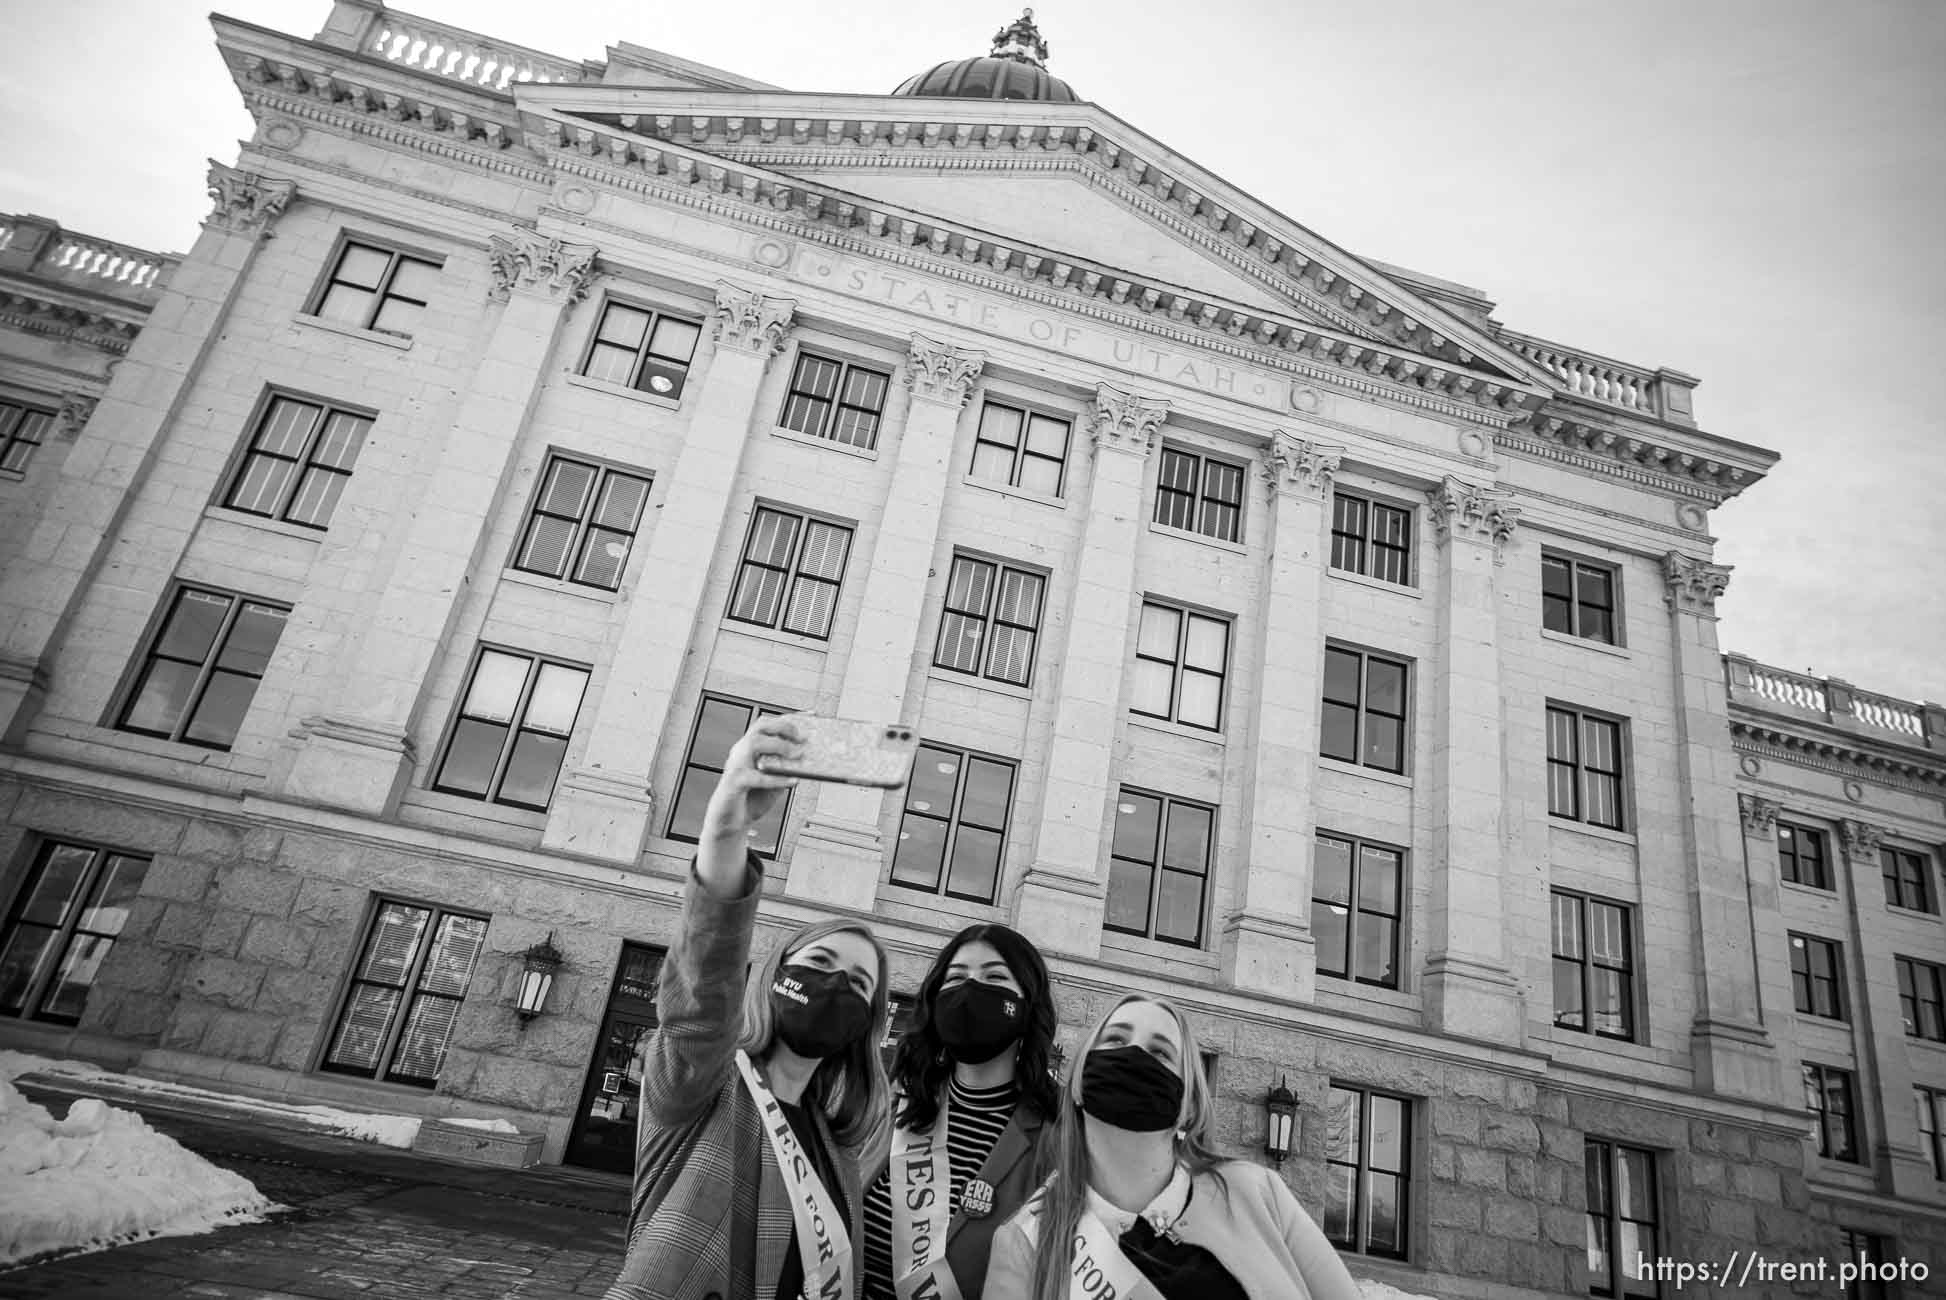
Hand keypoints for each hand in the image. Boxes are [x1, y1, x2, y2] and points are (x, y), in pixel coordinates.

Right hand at [700, 714, 802, 847]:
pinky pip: (755, 777)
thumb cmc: (752, 798)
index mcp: (750, 747)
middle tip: (803, 738)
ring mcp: (736, 765)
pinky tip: (792, 781)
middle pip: (760, 727)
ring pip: (754, 744)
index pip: (769, 724)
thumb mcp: (775, 780)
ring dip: (779, 746)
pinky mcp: (734, 783)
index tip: (811, 715)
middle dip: (783, 727)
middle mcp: (741, 751)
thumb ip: (786, 768)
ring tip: (797, 754)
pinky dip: (776, 779)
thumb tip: (808, 759)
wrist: (730, 822)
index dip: (790, 717)